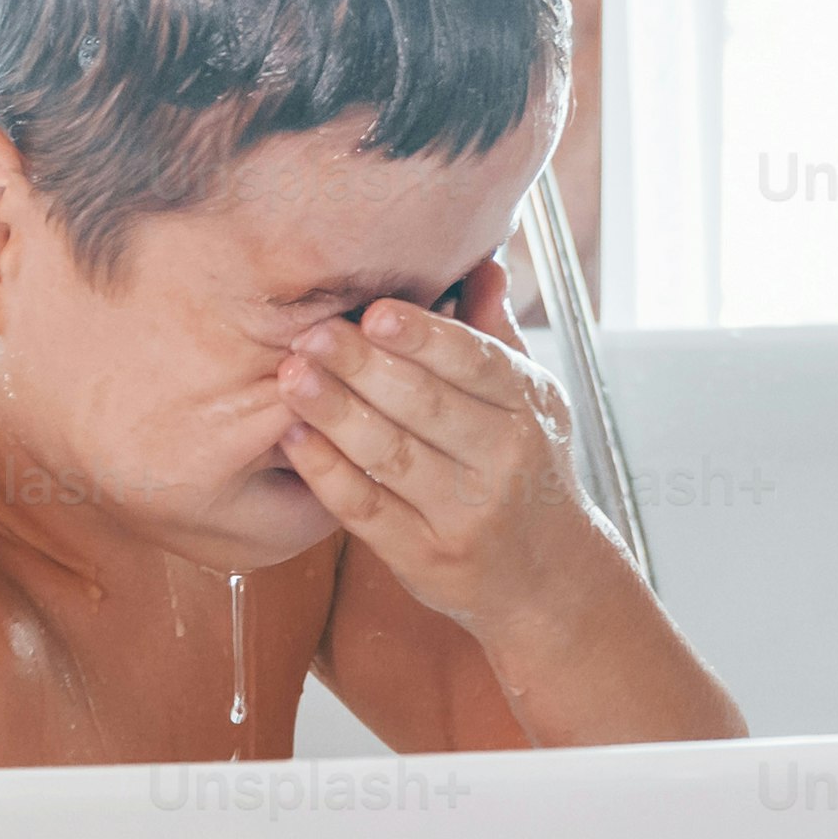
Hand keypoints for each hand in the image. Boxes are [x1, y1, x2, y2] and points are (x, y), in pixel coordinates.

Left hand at [277, 284, 623, 645]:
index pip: (477, 363)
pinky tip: (292, 439)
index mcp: (529, 408)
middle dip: (364, 367)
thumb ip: (495, 335)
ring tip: (291, 377)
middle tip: (311, 334)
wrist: (546, 578)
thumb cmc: (526, 470)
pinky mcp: (426, 558)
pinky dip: (326, 473)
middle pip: (427, 406)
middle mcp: (504, 461)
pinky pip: (367, 510)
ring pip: (392, 456)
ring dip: (335, 414)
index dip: (425, 337)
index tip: (375, 310)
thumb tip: (481, 261)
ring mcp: (465, 514)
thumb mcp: (530, 402)